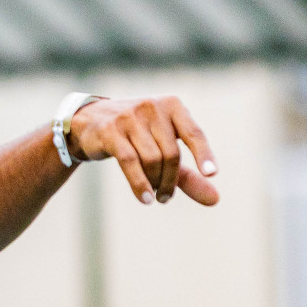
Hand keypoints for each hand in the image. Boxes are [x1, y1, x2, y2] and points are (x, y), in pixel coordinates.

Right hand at [67, 95, 219, 205]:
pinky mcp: (111, 131)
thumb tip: (216, 200)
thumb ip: (189, 176)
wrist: (90, 122)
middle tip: (166, 197)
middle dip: (171, 180)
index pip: (194, 133)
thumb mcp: (164, 151)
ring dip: (155, 183)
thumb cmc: (136, 137)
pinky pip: (130, 162)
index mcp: (172, 106)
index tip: (212, 174)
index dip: (203, 154)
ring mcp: (130, 117)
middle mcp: (153, 107)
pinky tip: (145, 199)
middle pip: (171, 153)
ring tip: (155, 198)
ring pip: (152, 159)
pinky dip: (140, 184)